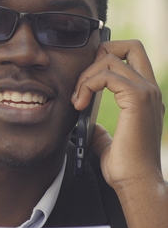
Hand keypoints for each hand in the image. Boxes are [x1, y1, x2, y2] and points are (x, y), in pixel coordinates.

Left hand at [72, 39, 167, 227]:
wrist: (134, 181)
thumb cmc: (123, 166)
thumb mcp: (107, 140)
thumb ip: (99, 127)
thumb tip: (86, 123)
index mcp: (146, 95)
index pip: (132, 55)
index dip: (106, 57)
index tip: (85, 81)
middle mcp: (150, 89)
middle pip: (129, 45)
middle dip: (99, 54)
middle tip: (82, 82)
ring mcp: (146, 91)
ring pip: (110, 59)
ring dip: (85, 77)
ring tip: (77, 100)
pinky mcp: (137, 97)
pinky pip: (106, 74)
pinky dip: (87, 85)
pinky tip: (80, 104)